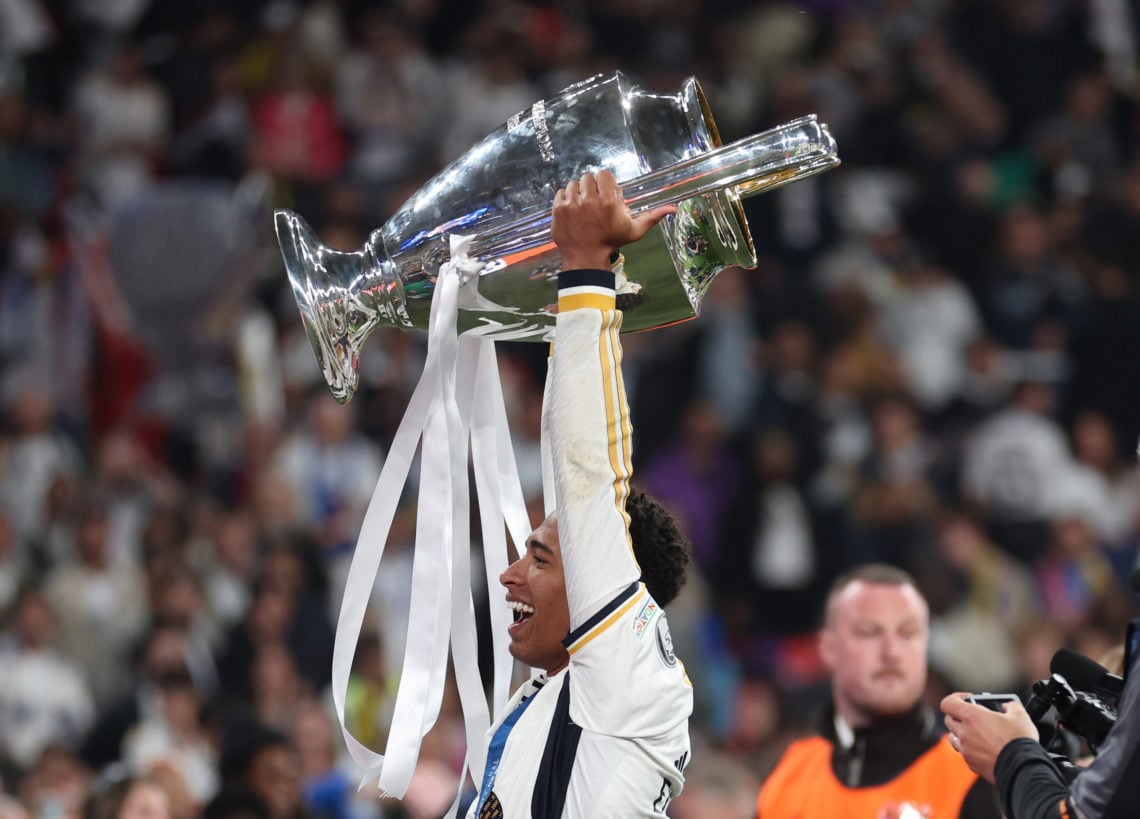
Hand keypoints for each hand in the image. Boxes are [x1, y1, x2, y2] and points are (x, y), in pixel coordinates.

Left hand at [551, 170, 675, 270]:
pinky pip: (561, 192)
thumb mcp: (634, 231)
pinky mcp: (558, 209)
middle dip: (592, 187)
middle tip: (594, 201)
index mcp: (608, 202)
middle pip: (588, 177)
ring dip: (578, 192)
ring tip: (582, 206)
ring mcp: (571, 204)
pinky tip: (572, 210)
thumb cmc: (611, 244)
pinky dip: (566, 198)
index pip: (604, 175)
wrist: (586, 260)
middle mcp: (589, 200)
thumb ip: (652, 217)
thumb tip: (673, 209)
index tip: (605, 193)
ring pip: (574, 184)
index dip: (605, 183)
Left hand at [941, 692, 1039, 783]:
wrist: (1023, 769)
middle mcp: (964, 733)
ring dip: (962, 734)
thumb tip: (1007, 706)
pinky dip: (971, 750)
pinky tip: (984, 749)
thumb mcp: (1020, 714)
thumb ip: (1010, 705)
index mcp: (971, 716)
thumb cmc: (1020, 741)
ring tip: (977, 734)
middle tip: (975, 717)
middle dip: (959, 716)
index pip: (948, 703)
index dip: (955, 698)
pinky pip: (965, 754)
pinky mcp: (972, 764)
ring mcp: (966, 750)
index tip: (968, 698)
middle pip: (949, 720)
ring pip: (954, 739)